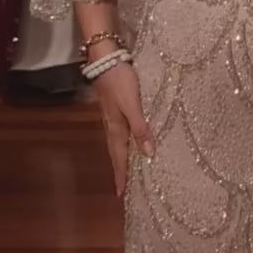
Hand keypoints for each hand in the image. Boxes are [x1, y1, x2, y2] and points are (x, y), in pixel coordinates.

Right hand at [93, 62, 153, 197]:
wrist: (104, 59)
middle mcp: (112, 125)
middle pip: (116, 152)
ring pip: (116, 142)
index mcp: (116, 127)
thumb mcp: (132, 105)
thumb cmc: (120, 81)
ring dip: (119, 157)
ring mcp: (110, 116)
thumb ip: (140, 128)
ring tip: (124, 169)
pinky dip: (121, 142)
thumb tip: (148, 154)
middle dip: (119, 170)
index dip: (121, 175)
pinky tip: (125, 140)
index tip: (121, 194)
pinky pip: (117, 132)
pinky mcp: (112, 107)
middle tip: (121, 187)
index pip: (120, 157)